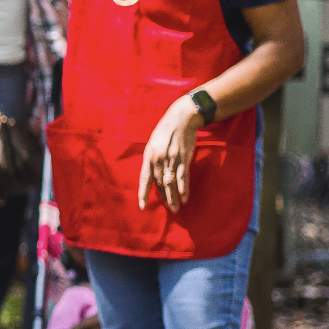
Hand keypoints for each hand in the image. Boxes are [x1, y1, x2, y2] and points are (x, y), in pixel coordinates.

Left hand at [137, 96, 205, 210]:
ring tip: (176, 208)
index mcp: (149, 156)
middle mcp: (158, 159)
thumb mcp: (153, 143)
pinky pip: (182, 176)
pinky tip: (185, 197)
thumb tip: (152, 173)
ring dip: (173, 197)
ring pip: (170, 182)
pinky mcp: (183, 158)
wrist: (181, 118)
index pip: (144, 179)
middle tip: (169, 210)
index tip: (143, 206)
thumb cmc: (165, 130)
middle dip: (164, 197)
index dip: (143, 193)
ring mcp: (171, 159)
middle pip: (160, 183)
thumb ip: (152, 158)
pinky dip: (183, 188)